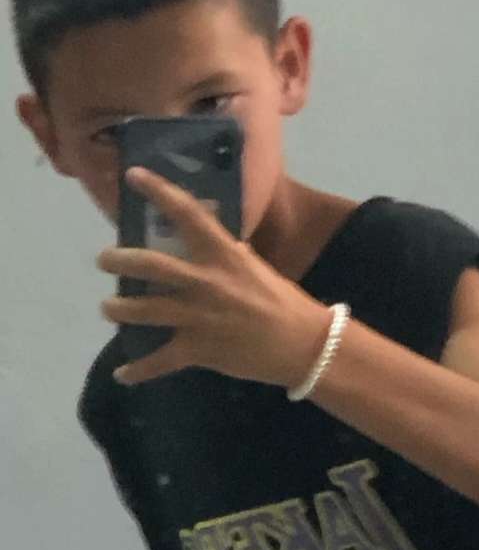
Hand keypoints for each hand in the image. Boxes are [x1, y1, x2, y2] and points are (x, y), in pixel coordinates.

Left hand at [97, 166, 332, 386]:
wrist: (302, 343)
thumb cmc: (282, 300)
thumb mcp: (255, 266)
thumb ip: (228, 253)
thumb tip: (211, 236)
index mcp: (223, 254)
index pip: (187, 213)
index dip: (158, 191)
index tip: (133, 175)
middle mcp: (206, 281)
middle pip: (150, 265)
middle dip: (119, 259)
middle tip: (105, 258)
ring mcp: (198, 316)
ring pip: (144, 310)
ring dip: (118, 309)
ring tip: (108, 307)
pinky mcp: (197, 349)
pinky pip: (158, 361)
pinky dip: (137, 370)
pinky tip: (123, 374)